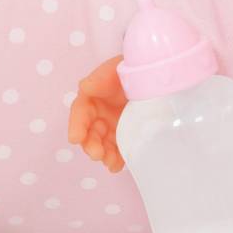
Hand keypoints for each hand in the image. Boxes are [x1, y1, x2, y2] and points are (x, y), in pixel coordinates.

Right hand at [68, 55, 127, 172]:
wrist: (156, 70)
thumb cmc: (132, 67)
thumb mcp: (117, 67)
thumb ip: (101, 76)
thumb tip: (85, 87)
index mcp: (93, 96)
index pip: (80, 111)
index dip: (77, 125)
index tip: (76, 139)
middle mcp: (100, 112)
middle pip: (90, 131)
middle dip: (91, 144)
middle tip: (97, 155)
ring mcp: (113, 123)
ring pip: (103, 142)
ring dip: (104, 154)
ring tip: (111, 163)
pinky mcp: (127, 131)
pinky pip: (119, 146)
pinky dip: (118, 156)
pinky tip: (119, 165)